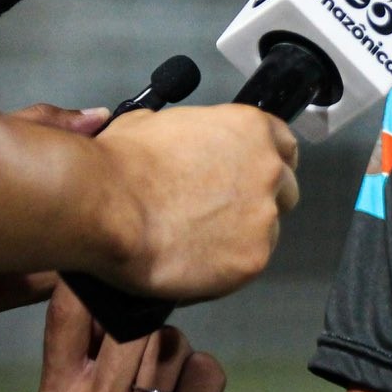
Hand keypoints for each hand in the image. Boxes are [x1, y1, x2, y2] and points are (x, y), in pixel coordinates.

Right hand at [34, 282, 241, 391]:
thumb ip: (88, 346)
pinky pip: (205, 366)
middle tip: (148, 368)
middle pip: (130, 322)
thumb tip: (104, 267)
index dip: (96, 279)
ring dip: (178, 356)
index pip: (67, 313)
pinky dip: (209, 376)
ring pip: (170, 341)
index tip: (118, 265)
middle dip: (149, 329)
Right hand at [95, 105, 299, 301]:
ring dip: (241, 237)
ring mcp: (264, 216)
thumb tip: (178, 146)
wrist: (106, 204)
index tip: (251, 177)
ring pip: (266, 231)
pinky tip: (192, 264)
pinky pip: (246, 265)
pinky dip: (224, 268)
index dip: (266, 162)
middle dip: (257, 201)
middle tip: (220, 214)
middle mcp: (268, 169)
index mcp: (251, 129)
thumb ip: (189, 134)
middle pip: (284, 190)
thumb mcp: (156, 123)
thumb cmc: (121, 163)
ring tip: (197, 243)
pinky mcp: (252, 259)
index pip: (284, 146)